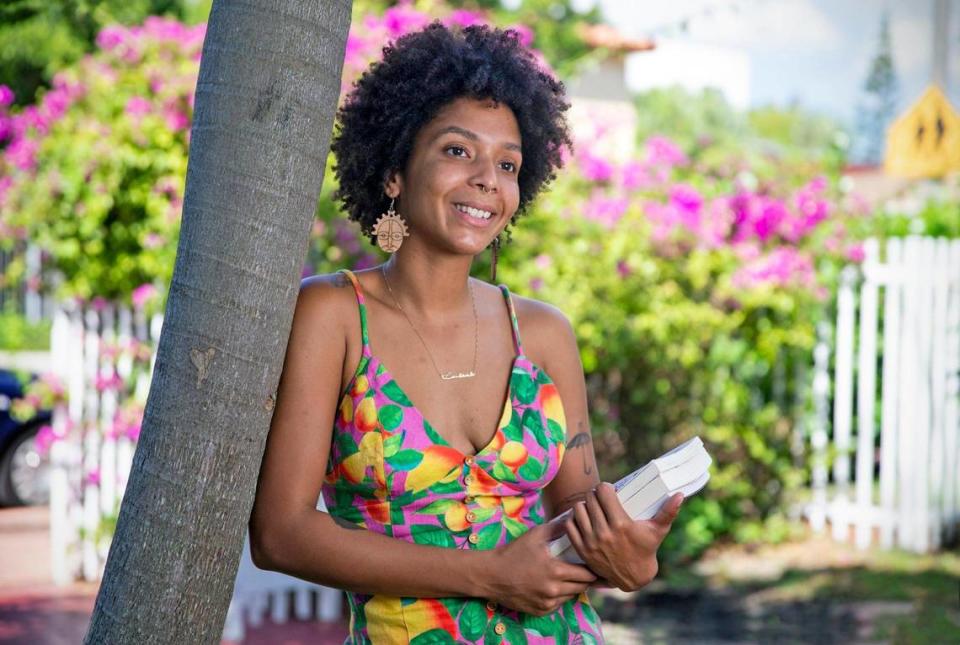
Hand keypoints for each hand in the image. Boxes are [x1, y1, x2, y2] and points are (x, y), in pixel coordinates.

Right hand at [483, 522, 596, 615]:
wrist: (492, 574)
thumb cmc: (513, 552)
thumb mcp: (535, 535)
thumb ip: (557, 527)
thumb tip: (574, 519)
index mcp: (556, 571)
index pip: (587, 575)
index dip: (592, 569)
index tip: (594, 564)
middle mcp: (554, 590)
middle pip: (582, 587)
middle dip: (585, 579)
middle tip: (584, 570)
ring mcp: (547, 603)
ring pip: (571, 596)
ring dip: (572, 587)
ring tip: (567, 576)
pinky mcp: (540, 611)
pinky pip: (558, 604)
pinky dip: (559, 596)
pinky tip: (552, 585)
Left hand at [564, 483, 682, 591]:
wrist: (634, 577)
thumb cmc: (647, 549)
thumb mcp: (658, 530)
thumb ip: (668, 511)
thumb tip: (680, 494)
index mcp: (621, 524)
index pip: (603, 492)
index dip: (605, 487)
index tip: (609, 490)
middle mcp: (604, 533)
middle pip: (590, 499)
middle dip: (595, 495)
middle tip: (600, 498)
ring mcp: (591, 542)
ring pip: (578, 510)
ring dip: (584, 505)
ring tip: (591, 507)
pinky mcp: (582, 550)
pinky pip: (570, 526)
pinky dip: (574, 519)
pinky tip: (583, 519)